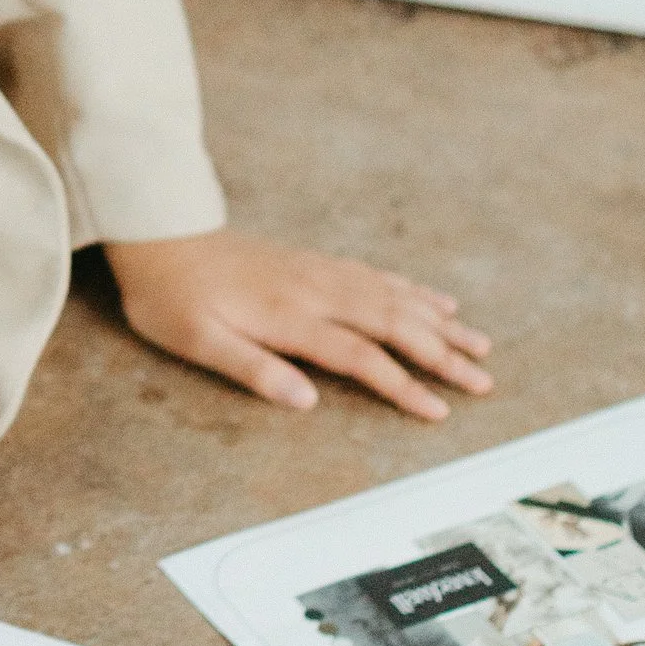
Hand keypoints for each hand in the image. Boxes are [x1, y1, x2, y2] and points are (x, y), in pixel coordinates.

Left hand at [100, 227, 490, 424]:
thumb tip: (305, 400)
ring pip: (394, 297)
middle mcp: (315, 290)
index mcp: (289, 317)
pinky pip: (377, 275)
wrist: (159, 234)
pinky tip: (437, 300)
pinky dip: (413, 290)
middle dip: (443, 354)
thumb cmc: (171, 297)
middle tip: (484, 382)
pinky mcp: (314, 262)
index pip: (361, 356)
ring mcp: (318, 272)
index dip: (403, 385)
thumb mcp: (196, 342)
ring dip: (440, 322)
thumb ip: (252, 369)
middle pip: (394, 324)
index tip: (439, 411)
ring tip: (480, 344)